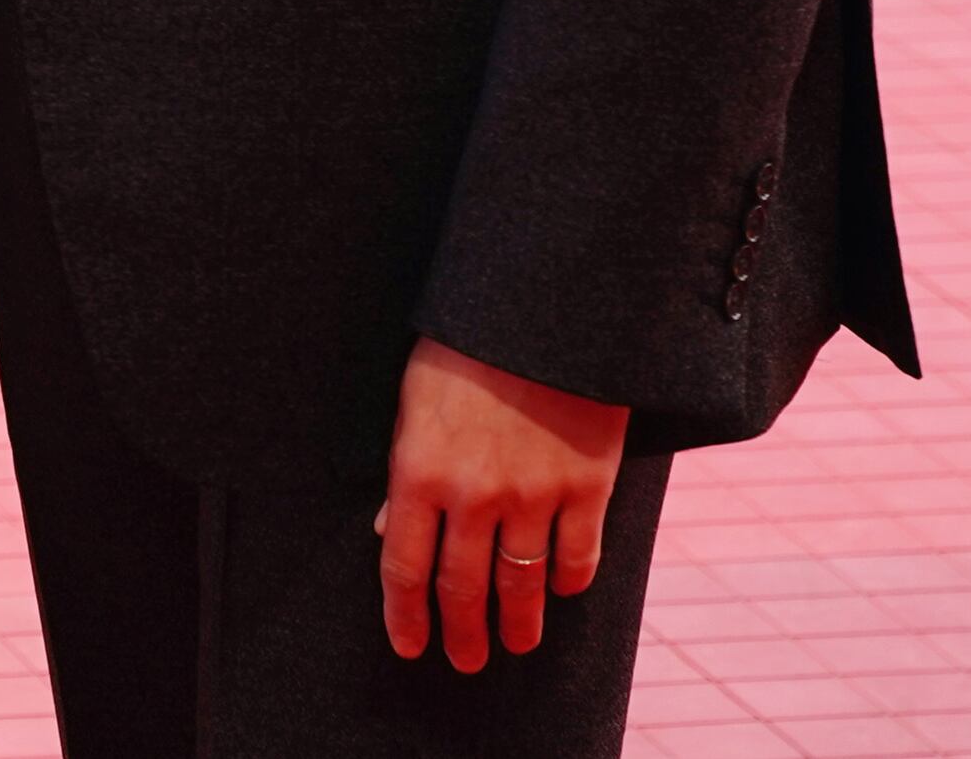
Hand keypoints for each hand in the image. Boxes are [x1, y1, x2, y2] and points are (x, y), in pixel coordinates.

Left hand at [377, 337, 629, 672]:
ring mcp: (534, 496)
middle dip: (462, 634)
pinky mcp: (587, 488)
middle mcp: (474, 496)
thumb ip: (405, 469)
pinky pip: (577, 557)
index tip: (409, 646)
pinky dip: (569, 583)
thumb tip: (384, 528)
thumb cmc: (464, 346)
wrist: (543, 309)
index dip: (405, 616)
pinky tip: (563, 593)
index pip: (403, 566)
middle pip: (463, 589)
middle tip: (466, 661)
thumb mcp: (412, 401)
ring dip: (519, 624)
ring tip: (518, 644)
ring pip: (523, 585)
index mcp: (418, 472)